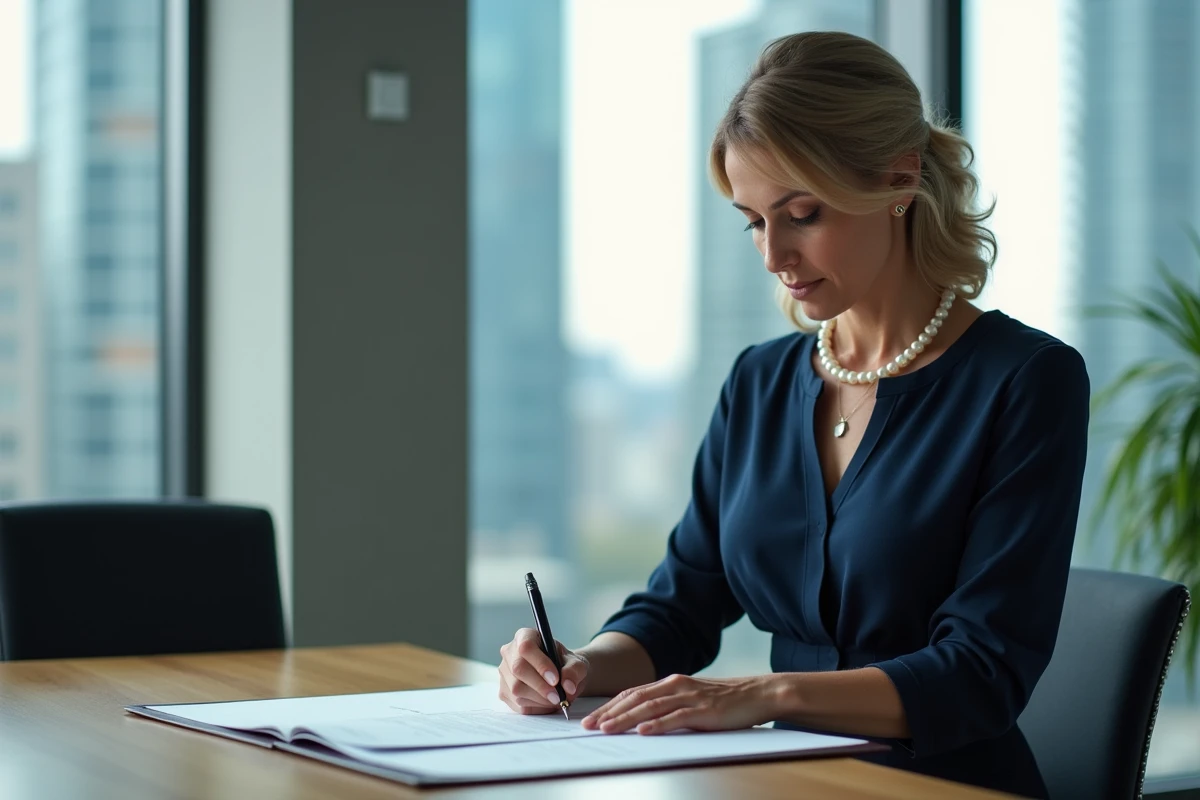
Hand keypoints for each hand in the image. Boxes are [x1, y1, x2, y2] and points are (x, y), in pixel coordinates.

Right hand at [498, 628, 589, 714]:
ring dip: (540, 699)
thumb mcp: (577, 663)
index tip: (556, 679)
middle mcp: (510, 652)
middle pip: (518, 669)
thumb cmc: (566, 664)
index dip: (540, 664)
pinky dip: (536, 707)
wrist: (561, 677)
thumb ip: (574, 671)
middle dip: (540, 686)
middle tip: (558, 696)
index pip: (526, 647)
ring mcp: (504, 673)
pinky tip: (548, 703)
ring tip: (557, 699)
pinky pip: (517, 704)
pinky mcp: (504, 691)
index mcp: (525, 636)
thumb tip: (568, 686)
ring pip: (516, 689)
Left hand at [581, 674, 778, 734]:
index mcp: (671, 683)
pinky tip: (644, 731)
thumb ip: (669, 705)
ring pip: (650, 707)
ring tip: (607, 729)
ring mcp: (690, 697)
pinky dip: (658, 724)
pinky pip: (676, 717)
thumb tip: (642, 720)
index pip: (632, 694)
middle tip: (588, 726)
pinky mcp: (704, 710)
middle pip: (635, 699)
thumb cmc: (724, 701)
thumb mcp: (691, 699)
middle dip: (609, 713)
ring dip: (626, 719)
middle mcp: (676, 686)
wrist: (757, 693)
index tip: (591, 719)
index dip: (610, 706)